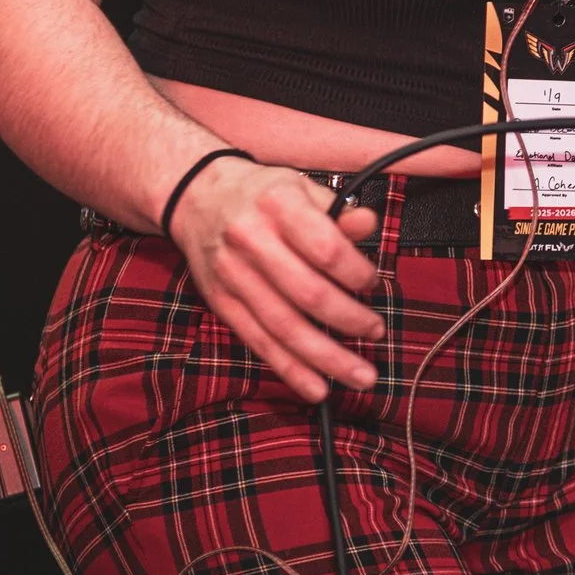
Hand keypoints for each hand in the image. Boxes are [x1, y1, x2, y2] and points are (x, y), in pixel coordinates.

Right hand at [168, 160, 382, 403]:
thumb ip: (338, 210)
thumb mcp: (302, 186)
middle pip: (307, 294)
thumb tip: (369, 224)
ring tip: (361, 375)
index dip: (357, 273)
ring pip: (284, 327)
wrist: (198, 197)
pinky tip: (317, 387)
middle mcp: (251, 241)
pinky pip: (259, 342)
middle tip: (376, 331)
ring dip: (326, 358)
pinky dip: (290, 369)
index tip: (374, 284)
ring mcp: (232, 276)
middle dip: (349, 320)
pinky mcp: (221, 303)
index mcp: (277, 205)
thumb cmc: (263, 193)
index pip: (325, 248)